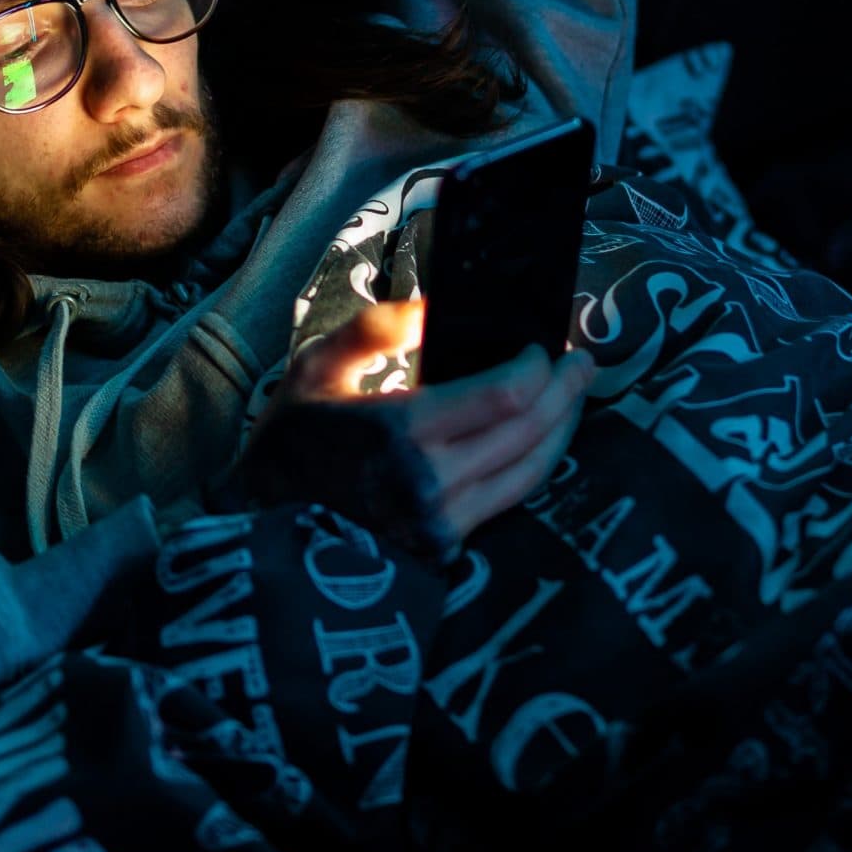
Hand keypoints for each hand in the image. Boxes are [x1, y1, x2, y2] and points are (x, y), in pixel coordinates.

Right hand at [260, 299, 595, 557]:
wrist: (268, 536)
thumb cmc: (289, 445)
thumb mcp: (314, 370)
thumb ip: (375, 329)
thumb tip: (434, 305)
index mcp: (402, 431)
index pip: (507, 396)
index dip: (538, 366)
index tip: (544, 342)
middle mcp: (433, 481)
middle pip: (530, 431)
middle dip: (566, 391)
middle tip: (583, 361)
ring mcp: (443, 521)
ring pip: (531, 471)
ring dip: (561, 429)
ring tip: (573, 396)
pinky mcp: (447, 546)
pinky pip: (509, 499)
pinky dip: (533, 462)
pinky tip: (540, 439)